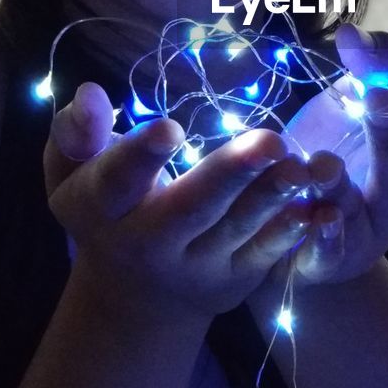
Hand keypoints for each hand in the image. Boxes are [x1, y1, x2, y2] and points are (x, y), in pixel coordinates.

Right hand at [44, 82, 314, 321]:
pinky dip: (288, 231)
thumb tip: (90, 92)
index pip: (116, 181)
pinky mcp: (233, 279)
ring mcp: (194, 265)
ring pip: (235, 229)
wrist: (135, 294)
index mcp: (101, 210)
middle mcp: (147, 243)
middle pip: (191, 207)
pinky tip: (313, 205)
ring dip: (271, 198)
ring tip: (302, 166)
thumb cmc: (105, 209)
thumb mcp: (73, 175)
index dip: (140, 156)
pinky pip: (263, 254)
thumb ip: (77, 134)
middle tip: (271, 140)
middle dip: (231, 174)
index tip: (170, 127)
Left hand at [276, 24, 387, 287]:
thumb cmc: (333, 157)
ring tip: (324, 163)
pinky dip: (326, 237)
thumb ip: (363, 69)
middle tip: (378, 98)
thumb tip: (351, 31)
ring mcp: (364, 227)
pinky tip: (318, 219)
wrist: (295, 235)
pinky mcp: (332, 259)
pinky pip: (331, 251)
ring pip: (360, 207)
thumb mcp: (349, 108)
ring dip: (343, 184)